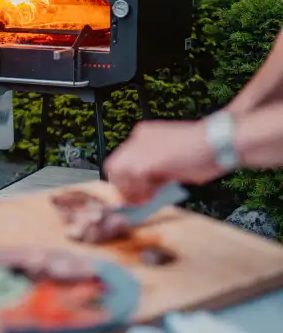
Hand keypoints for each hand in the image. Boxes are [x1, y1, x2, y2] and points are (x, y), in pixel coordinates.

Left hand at [105, 119, 220, 203]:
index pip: (123, 160)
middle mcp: (139, 137)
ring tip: (150, 196)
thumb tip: (146, 190)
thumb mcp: (173, 161)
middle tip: (138, 199)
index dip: (127, 180)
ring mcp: (140, 148)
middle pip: (114, 166)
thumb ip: (157, 172)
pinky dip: (141, 192)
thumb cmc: (205, 151)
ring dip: (132, 190)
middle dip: (124, 186)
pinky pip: (133, 182)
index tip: (135, 193)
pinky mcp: (145, 161)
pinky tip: (155, 195)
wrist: (218, 141)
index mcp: (146, 134)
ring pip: (119, 175)